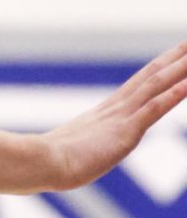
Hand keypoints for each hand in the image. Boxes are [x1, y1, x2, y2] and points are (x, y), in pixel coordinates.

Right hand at [42, 39, 186, 189]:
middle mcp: (116, 107)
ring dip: (178, 70)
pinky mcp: (124, 132)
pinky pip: (152, 109)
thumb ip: (81, 144)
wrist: (43, 163)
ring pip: (155, 86)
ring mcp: (120, 117)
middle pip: (150, 77)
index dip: (158, 67)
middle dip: (173, 60)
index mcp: (107, 111)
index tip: (175, 54)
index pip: (139, 83)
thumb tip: (73, 151)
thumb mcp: (75, 149)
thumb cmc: (53, 161)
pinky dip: (172, 96)